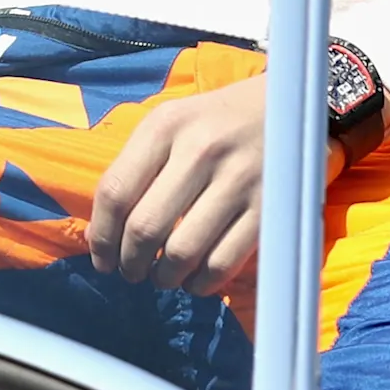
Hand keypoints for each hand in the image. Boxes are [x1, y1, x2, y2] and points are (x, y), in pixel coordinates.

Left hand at [91, 76, 279, 295]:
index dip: (101, 236)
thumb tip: (99, 236)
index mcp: (166, 126)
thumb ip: (134, 170)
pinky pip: (223, 262)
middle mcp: (200, 150)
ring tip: (163, 276)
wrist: (290, 106)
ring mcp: (238, 180)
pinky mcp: (269, 207)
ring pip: (182, 252)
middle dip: (130, 264)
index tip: (102, 260)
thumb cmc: (216, 121)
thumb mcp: (171, 124)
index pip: (115, 192)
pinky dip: (202, 283)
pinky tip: (196, 279)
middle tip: (132, 273)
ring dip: (164, 277)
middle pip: (145, 228)